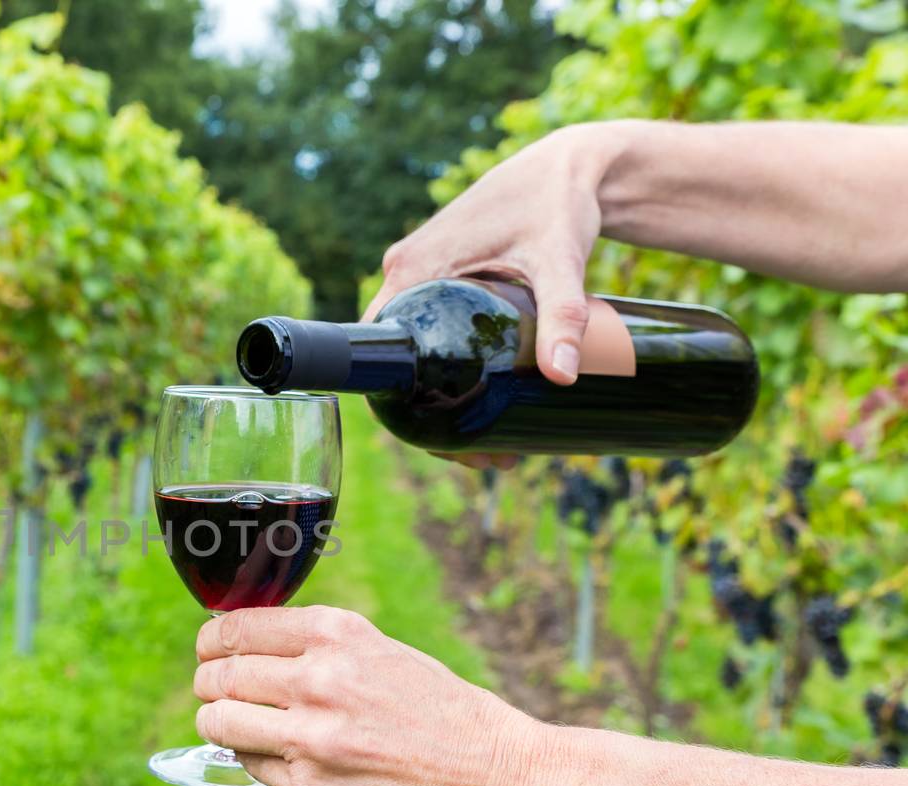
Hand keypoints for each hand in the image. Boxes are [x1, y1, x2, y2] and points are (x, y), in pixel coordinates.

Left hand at [192, 605, 550, 785]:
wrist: (501, 783)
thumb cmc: (446, 716)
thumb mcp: (385, 655)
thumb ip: (320, 651)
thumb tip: (247, 652)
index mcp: (339, 635)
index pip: (239, 628)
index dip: (213, 640)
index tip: (209, 648)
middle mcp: (320, 680)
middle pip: (221, 676)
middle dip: (210, 683)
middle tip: (213, 690)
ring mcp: (311, 739)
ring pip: (220, 722)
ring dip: (218, 722)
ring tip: (231, 724)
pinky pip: (253, 767)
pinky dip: (256, 760)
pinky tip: (282, 757)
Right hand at [363, 124, 623, 471]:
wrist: (571, 162)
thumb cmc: (557, 201)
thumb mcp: (558, 261)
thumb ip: (563, 316)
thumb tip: (563, 377)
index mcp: (412, 270)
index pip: (381, 350)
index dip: (404, 407)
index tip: (451, 445)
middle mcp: (405, 273)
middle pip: (400, 360)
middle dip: (435, 416)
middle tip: (488, 457)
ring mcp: (422, 274)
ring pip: (417, 348)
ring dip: (444, 397)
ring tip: (497, 441)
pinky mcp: (443, 276)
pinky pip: (432, 329)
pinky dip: (452, 368)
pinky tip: (488, 399)